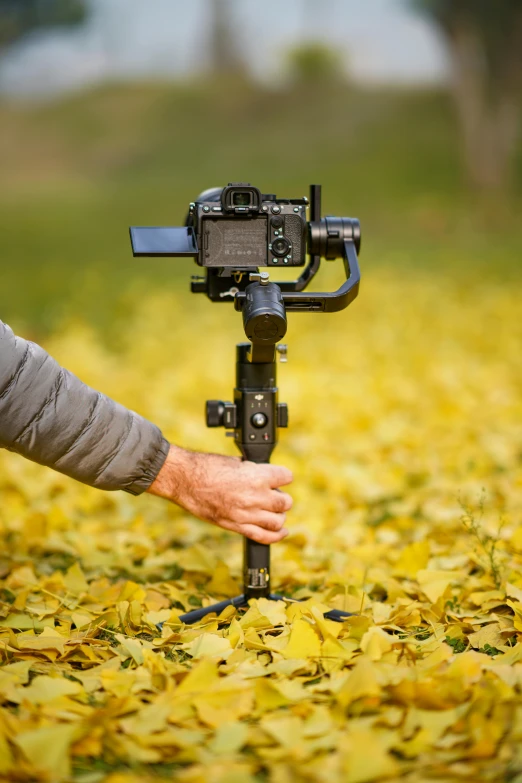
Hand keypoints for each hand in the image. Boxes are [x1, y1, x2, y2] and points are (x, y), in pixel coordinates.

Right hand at [147, 445, 292, 543]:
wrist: (186, 480)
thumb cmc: (207, 468)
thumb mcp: (236, 462)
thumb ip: (255, 471)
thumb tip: (266, 477)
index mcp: (256, 476)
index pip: (287, 477)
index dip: (283, 476)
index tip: (280, 478)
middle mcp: (255, 496)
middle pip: (285, 502)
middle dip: (282, 498)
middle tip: (273, 494)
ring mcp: (246, 514)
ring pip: (277, 521)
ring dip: (278, 515)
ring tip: (272, 511)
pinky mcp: (236, 526)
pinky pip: (263, 536)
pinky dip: (276, 536)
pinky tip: (281, 532)